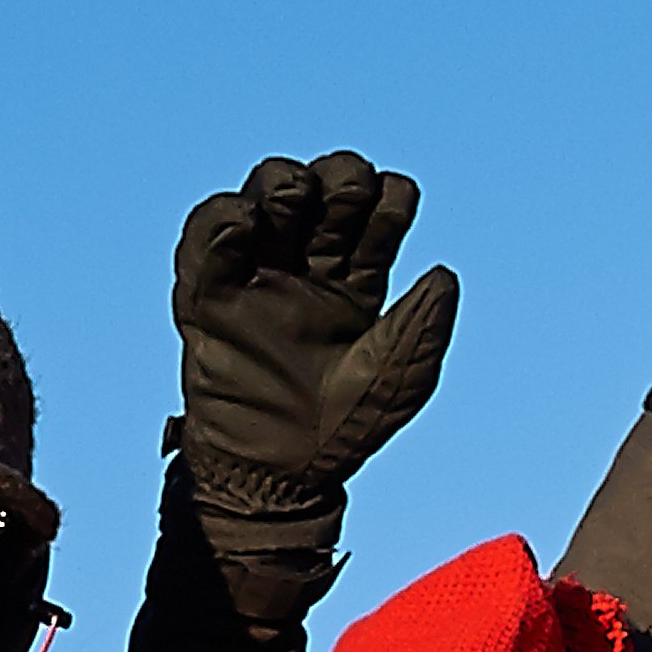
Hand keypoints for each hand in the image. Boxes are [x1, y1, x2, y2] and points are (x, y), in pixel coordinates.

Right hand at [172, 151, 456, 509]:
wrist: (276, 475)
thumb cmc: (342, 432)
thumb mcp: (397, 383)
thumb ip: (423, 329)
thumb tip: (445, 273)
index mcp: (357, 285)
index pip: (377, 218)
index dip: (389, 199)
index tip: (397, 201)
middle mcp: (307, 271)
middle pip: (323, 194)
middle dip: (339, 177)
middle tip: (347, 191)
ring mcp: (257, 276)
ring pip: (267, 200)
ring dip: (282, 182)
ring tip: (295, 196)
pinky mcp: (208, 294)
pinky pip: (207, 240)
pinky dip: (222, 218)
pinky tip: (244, 220)